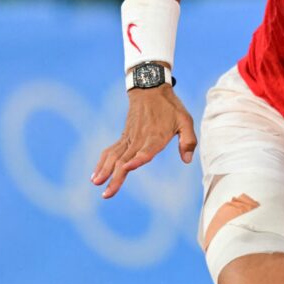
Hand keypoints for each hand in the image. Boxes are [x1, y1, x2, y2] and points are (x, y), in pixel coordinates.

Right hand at [91, 84, 196, 198]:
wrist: (150, 88)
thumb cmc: (170, 107)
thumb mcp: (186, 120)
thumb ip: (188, 140)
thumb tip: (186, 160)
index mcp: (156, 137)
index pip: (145, 152)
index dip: (136, 161)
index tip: (126, 168)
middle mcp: (139, 139)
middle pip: (124, 161)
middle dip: (115, 178)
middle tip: (106, 194)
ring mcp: (129, 138)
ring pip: (114, 157)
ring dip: (104, 171)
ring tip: (96, 184)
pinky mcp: (124, 137)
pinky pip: (111, 151)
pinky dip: (102, 163)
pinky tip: (95, 175)